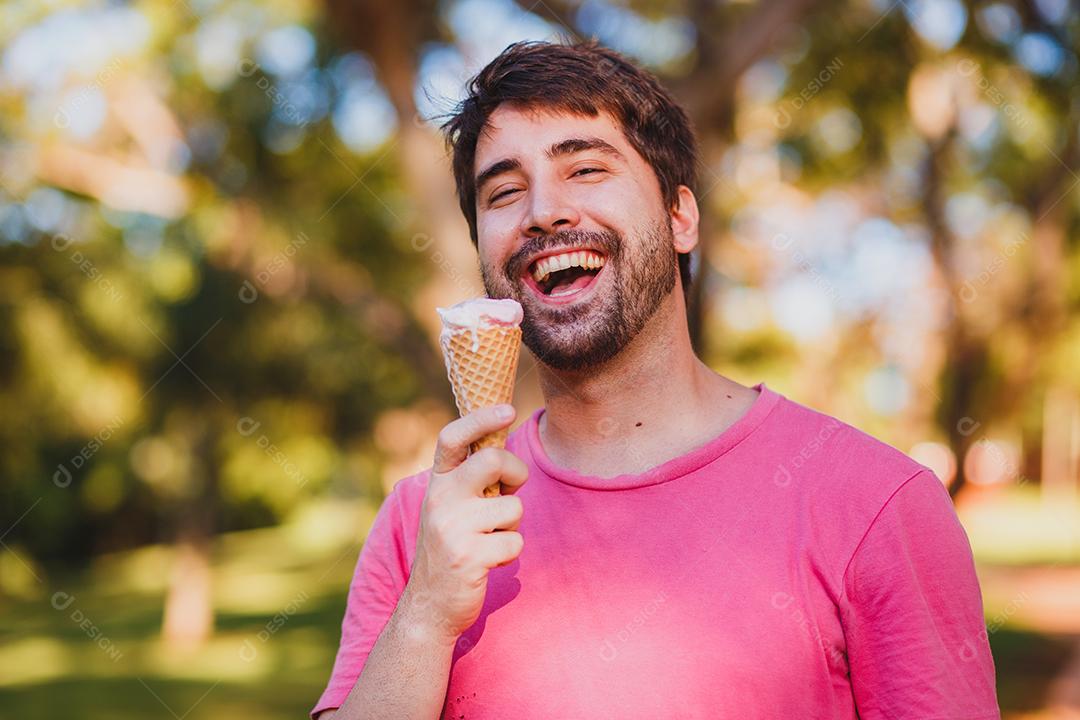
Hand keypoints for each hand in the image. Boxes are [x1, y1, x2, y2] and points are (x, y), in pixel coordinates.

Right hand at [401, 405, 527, 645]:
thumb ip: (471, 479)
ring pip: (513, 508)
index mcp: (437, 483)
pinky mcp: (469, 556)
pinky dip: (509, 554)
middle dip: (516, 472)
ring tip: (489, 540)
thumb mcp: (450, 506)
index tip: (508, 409)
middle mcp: (440, 499)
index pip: (453, 437)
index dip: (481, 418)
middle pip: (493, 460)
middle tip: (511, 491)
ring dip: (511, 527)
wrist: (428, 605)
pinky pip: (515, 543)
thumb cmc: (451, 548)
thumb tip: (503, 443)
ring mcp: (453, 528)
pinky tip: (488, 562)